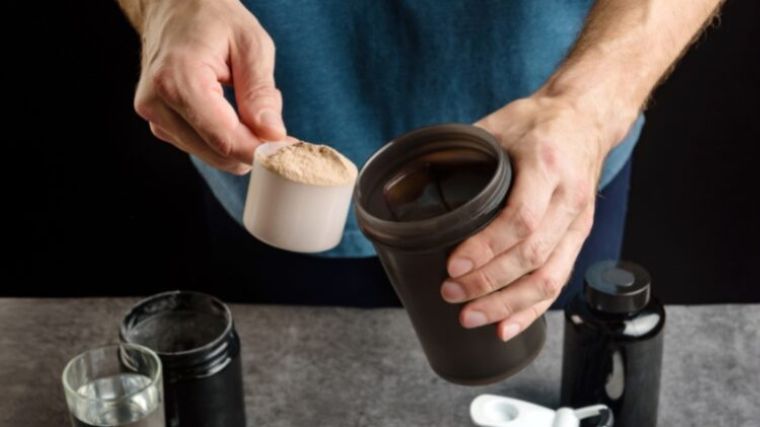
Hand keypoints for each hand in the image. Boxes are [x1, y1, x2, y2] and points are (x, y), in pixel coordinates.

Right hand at [132, 0, 284, 174]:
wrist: (173, 4)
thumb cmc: (213, 16)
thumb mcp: (251, 44)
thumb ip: (260, 93)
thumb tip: (272, 135)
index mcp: (178, 79)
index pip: (225, 138)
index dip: (260, 150)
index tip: (288, 150)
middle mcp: (157, 103)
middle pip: (218, 152)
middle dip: (252, 144)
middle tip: (273, 117)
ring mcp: (154, 115)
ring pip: (211, 154)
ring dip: (239, 139)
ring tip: (247, 100)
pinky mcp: (159, 122)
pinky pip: (201, 146)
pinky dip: (224, 137)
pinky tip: (231, 108)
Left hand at [441, 94, 619, 340]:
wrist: (585, 118)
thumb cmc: (538, 122)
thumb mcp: (499, 123)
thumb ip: (463, 150)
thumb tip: (415, 173)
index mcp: (547, 165)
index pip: (520, 219)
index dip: (486, 248)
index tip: (453, 265)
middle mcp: (569, 198)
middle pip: (532, 255)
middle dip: (488, 283)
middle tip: (451, 293)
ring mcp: (578, 222)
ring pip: (549, 277)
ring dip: (508, 304)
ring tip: (470, 316)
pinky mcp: (579, 238)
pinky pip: (558, 281)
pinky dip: (532, 309)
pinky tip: (506, 326)